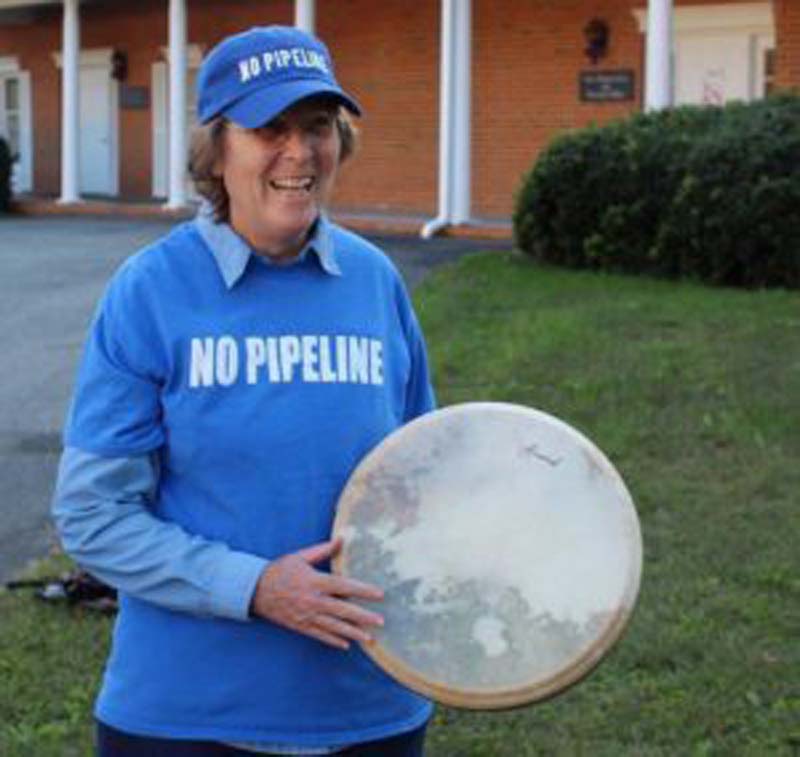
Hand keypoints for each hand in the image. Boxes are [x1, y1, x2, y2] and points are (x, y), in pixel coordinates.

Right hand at [249, 537, 383, 649]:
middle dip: (363, 616)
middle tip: (381, 621)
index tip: (379, 594)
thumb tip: (342, 538)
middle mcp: (312, 600)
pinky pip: (320, 635)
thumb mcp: (300, 557)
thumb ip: (322, 550)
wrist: (254, 591)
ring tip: (370, 638)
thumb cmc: (279, 570)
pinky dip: (333, 640)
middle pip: (342, 610)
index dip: (363, 590)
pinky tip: (347, 645)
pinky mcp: (300, 626)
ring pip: (334, 626)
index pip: (343, 586)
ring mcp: (306, 616)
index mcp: (314, 581)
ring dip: (353, 632)